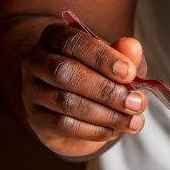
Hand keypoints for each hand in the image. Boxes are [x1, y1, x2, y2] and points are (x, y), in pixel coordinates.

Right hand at [21, 23, 146, 158]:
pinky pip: (63, 125)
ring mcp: (32, 91)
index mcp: (55, 37)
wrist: (80, 112)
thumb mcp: (119, 64)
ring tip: (133, 121)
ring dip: (106, 114)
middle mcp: (36, 61)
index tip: (130, 73)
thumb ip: (126, 56)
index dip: (102, 57)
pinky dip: (94, 130)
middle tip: (136, 103)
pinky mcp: (37, 119)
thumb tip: (132, 46)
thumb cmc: (102, 77)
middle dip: (106, 90)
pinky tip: (114, 131)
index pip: (73, 42)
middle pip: (65, 72)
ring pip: (66, 102)